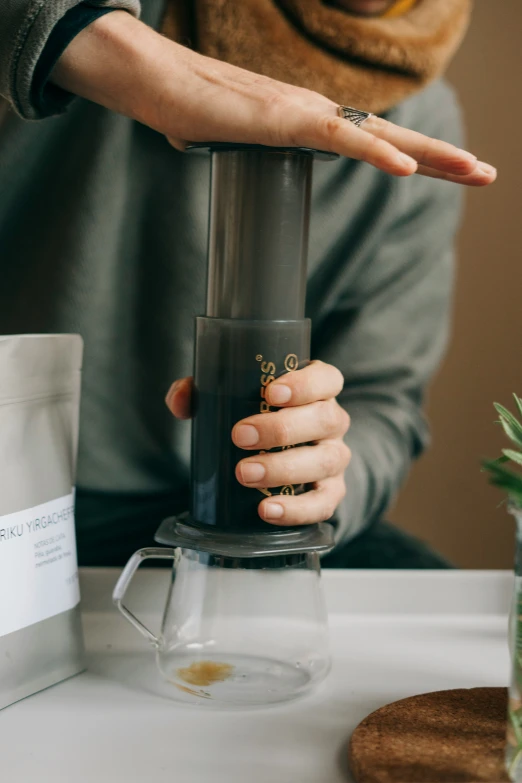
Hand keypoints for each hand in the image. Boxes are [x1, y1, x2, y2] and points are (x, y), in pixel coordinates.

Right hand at [52, 11, 495, 185]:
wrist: (154, 80)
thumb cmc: (191, 108)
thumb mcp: (239, 143)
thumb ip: (259, 155)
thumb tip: (253, 169)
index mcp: (310, 122)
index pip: (373, 144)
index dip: (413, 159)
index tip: (447, 174)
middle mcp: (317, 112)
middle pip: (391, 139)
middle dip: (442, 158)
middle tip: (487, 173)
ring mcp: (304, 112)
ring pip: (378, 137)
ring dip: (429, 155)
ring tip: (474, 169)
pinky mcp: (283, 118)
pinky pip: (338, 138)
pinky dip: (375, 154)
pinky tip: (406, 170)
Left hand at [166, 361, 350, 525]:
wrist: (278, 455)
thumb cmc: (257, 416)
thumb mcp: (233, 396)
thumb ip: (203, 391)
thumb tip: (180, 399)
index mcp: (318, 389)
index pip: (327, 379)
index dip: (305, 384)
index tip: (272, 393)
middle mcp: (333, 421)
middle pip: (326, 419)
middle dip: (282, 429)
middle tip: (240, 436)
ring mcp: (334, 457)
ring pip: (325, 461)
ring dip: (284, 469)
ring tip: (244, 474)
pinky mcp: (331, 492)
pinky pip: (323, 503)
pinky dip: (296, 509)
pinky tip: (267, 509)